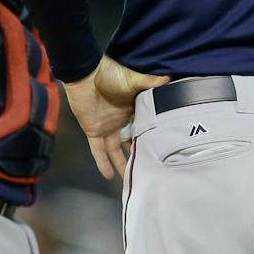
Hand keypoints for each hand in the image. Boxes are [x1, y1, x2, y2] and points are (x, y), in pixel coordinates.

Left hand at [63, 57, 168, 181]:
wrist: (85, 74)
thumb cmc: (109, 73)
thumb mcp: (132, 80)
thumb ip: (150, 82)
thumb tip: (168, 79)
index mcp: (133, 110)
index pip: (144, 128)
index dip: (152, 139)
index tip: (162, 152)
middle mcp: (121, 121)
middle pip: (131, 143)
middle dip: (138, 156)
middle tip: (150, 171)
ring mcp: (107, 127)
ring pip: (115, 151)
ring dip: (121, 165)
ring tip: (130, 180)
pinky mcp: (93, 131)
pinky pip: (98, 150)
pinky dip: (102, 162)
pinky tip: (108, 176)